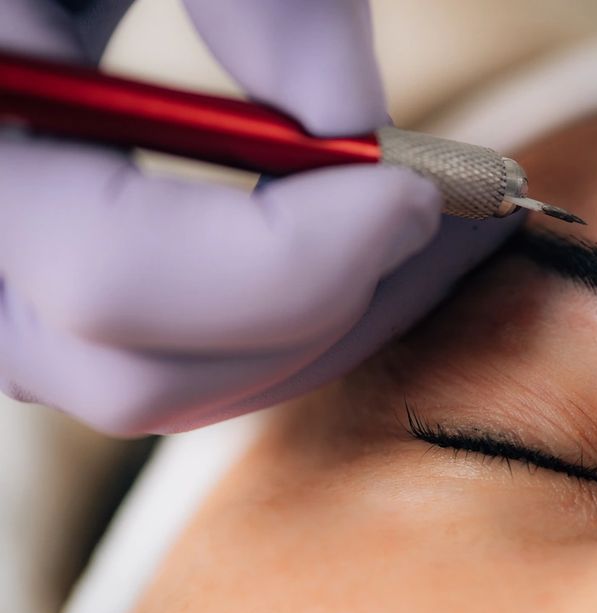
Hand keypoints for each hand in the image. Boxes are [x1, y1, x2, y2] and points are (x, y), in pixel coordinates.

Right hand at [0, 0, 514, 433]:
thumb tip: (350, 129)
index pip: (112, 277)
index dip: (290, 264)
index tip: (416, 191)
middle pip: (130, 371)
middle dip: (313, 308)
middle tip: (435, 212)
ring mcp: (0, 266)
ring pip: (150, 382)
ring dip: (306, 326)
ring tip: (419, 226)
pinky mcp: (47, 269)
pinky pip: (161, 352)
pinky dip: (271, 318)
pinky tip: (358, 240)